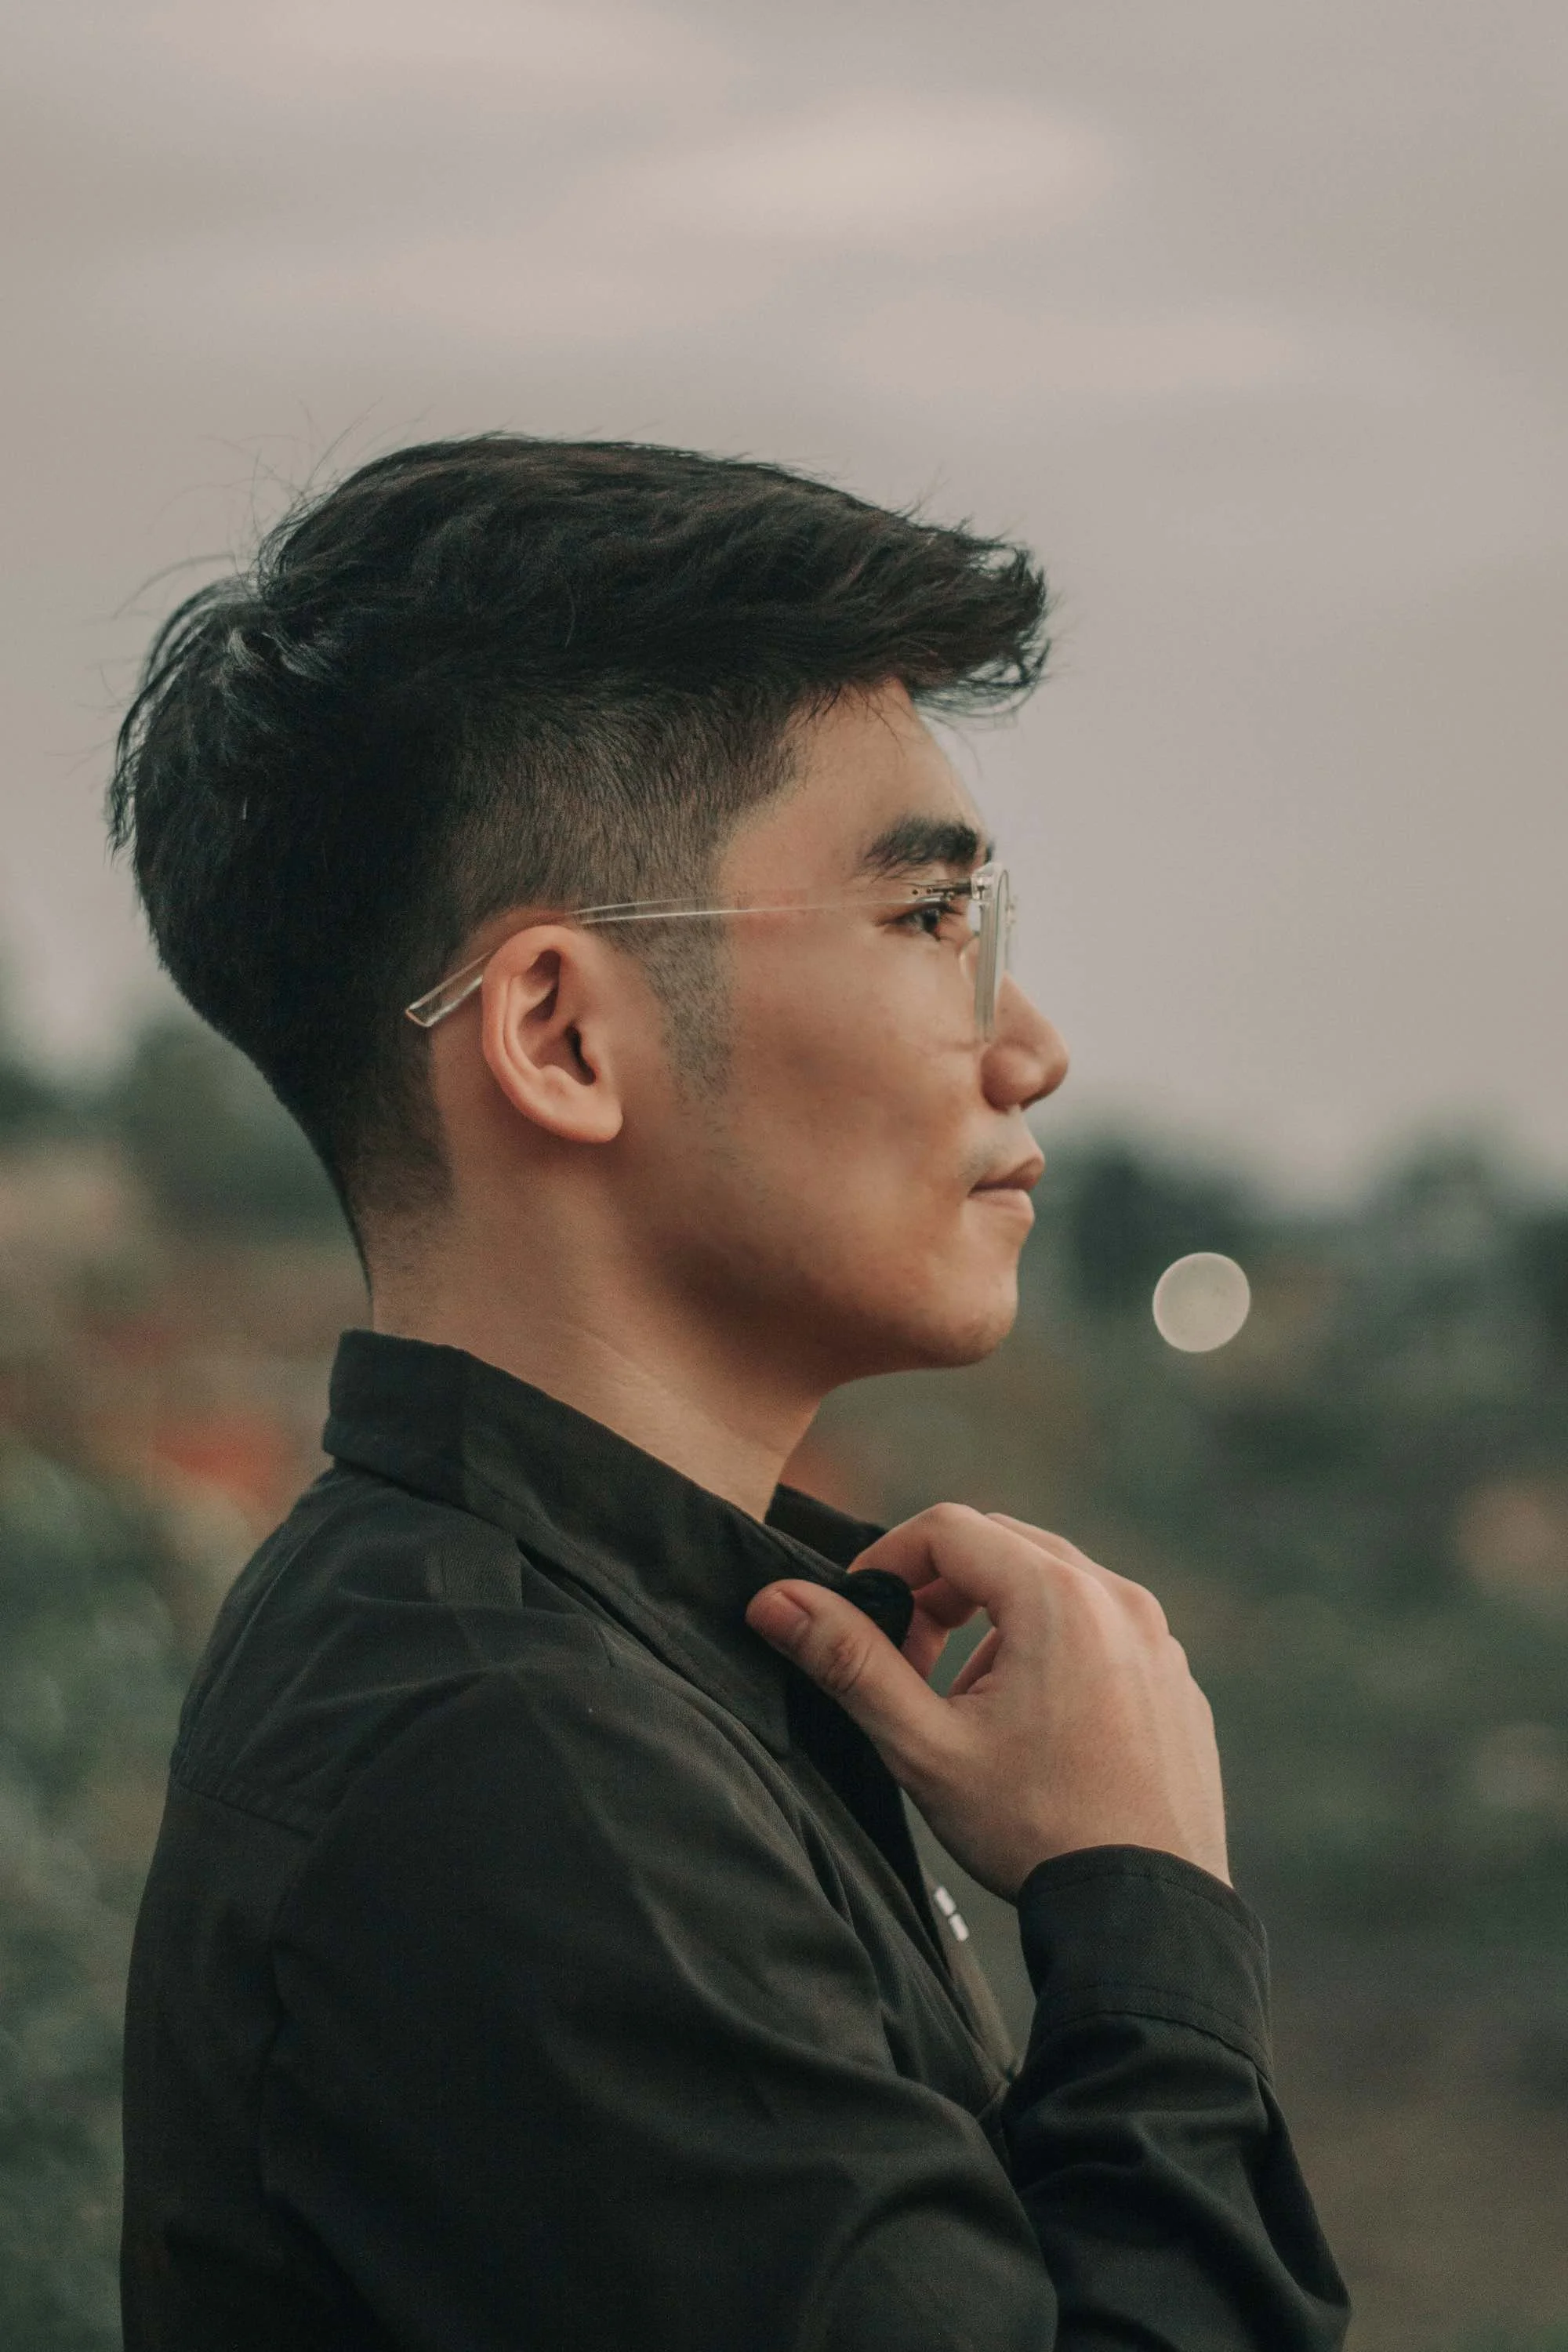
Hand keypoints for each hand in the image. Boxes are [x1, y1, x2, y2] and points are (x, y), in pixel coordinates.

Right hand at [746, 1505, 1228, 1899]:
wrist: (1147, 1918)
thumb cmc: (1034, 1830)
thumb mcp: (924, 1747)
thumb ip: (849, 1662)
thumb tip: (773, 1600)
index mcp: (1057, 1597)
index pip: (948, 1529)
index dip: (887, 1560)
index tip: (858, 1613)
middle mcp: (1118, 1599)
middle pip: (1003, 1545)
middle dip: (939, 1589)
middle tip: (906, 1659)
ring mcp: (1158, 1640)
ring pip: (1054, 1585)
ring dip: (994, 1621)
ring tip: (967, 1705)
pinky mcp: (1176, 1680)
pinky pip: (1103, 1630)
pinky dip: (1053, 1649)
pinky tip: (1032, 1727)